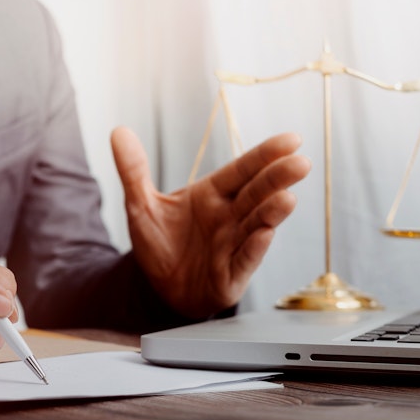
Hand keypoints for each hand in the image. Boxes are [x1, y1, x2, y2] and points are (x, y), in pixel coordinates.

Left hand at [111, 126, 311, 318]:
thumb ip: (134, 171)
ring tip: (287, 199)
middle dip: (278, 179)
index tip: (292, 139)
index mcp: (213, 194)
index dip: (265, 155)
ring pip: (257, 225)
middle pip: (257, 193)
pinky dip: (254, 248)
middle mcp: (230, 216)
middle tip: (300, 163)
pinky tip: (264, 234)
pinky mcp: (231, 275)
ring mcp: (234, 245)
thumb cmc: (160, 242)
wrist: (157, 287)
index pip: (242, 170)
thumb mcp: (140, 205)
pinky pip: (245, 259)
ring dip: (272, 213)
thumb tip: (118, 132)